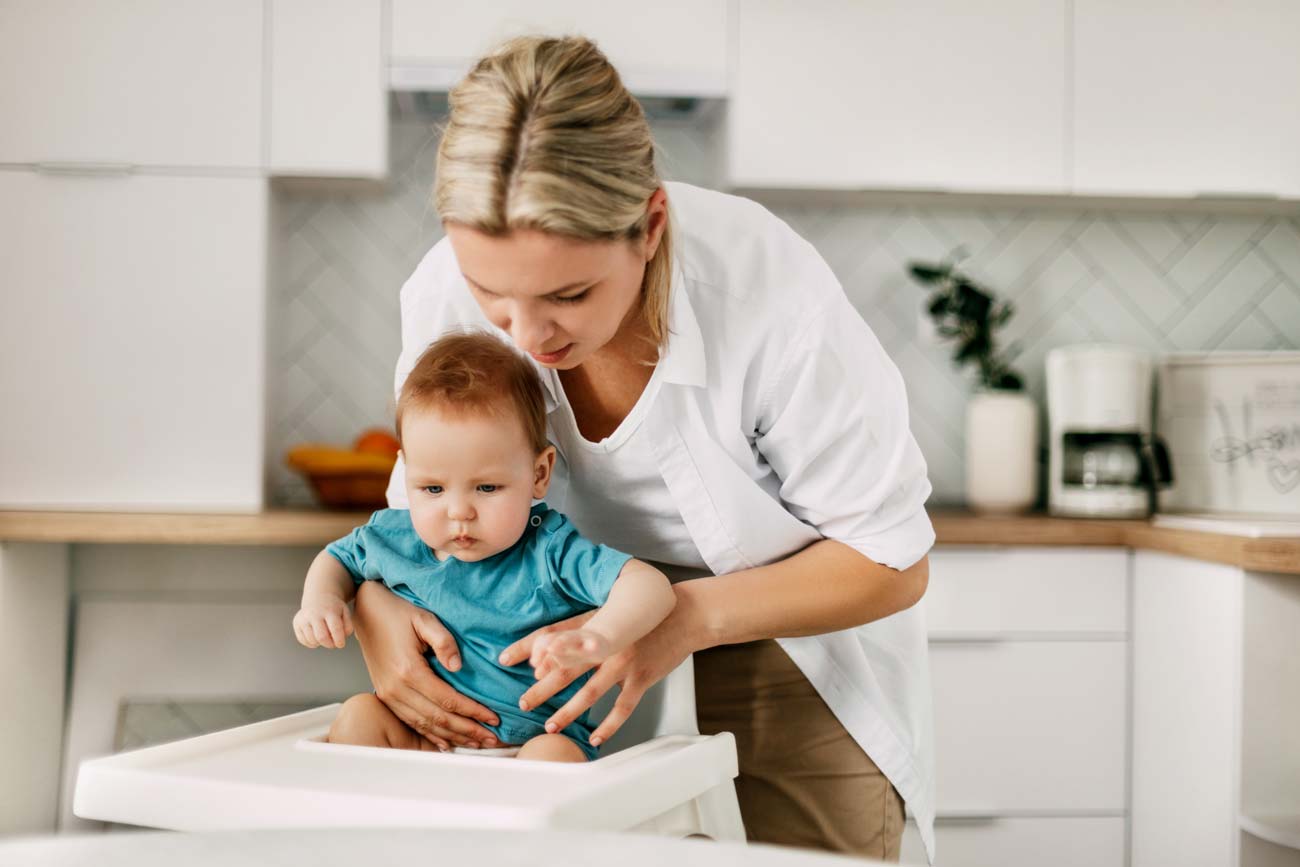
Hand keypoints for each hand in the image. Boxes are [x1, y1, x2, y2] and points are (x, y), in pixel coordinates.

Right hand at [293, 596, 352, 648]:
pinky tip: (316, 637)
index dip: (339, 640)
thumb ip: (347, 626)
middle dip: (329, 644)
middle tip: (333, 644)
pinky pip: (303, 640)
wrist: (319, 597)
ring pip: (312, 640)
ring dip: (320, 644)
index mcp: (329, 611)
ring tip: (325, 638)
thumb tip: (341, 638)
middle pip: (322, 637)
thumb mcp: (345, 613)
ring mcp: (303, 618)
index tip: (341, 644)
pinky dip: (311, 643)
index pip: (335, 629)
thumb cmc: (334, 609)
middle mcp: (314, 613)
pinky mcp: (296, 623)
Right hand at [351, 580, 501, 750]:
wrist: (367, 612)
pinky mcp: (385, 696)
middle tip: (492, 740)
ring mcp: (388, 695)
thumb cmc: (398, 613)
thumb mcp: (425, 619)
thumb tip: (457, 667)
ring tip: (475, 744)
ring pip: (425, 724)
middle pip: (438, 718)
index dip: (473, 712)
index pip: (448, 700)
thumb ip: (444, 641)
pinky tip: (446, 743)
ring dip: (452, 737)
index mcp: (408, 671)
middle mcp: (396, 689)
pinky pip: (410, 722)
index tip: (493, 718)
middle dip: (468, 731)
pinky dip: (430, 735)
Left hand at [498, 587, 704, 746]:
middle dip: (542, 688)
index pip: (553, 635)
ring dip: (568, 711)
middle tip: (522, 703)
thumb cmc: (645, 617)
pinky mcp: (642, 676)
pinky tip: (595, 737)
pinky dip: (608, 724)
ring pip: (589, 692)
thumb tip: (556, 648)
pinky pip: (622, 706)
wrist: (684, 615)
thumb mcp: (612, 614)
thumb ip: (587, 630)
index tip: (506, 658)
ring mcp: (624, 661)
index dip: (528, 646)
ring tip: (550, 726)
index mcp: (594, 625)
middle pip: (565, 668)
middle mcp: (605, 645)